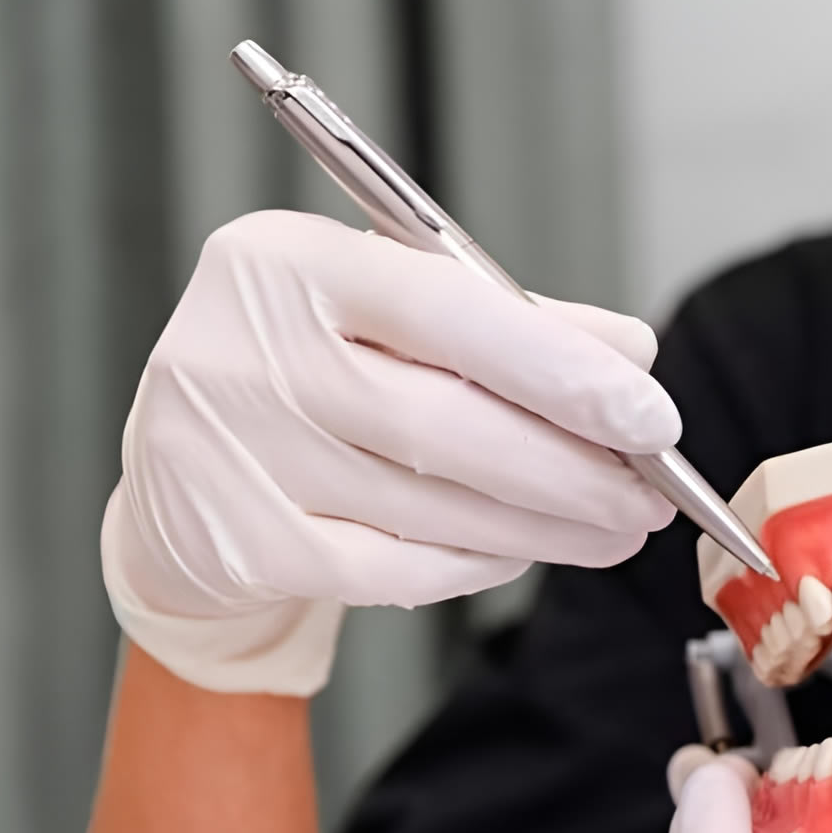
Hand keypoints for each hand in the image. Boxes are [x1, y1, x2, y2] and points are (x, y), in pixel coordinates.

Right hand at [103, 210, 681, 695]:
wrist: (179, 477)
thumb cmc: (310, 373)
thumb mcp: (394, 316)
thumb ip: (515, 326)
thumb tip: (634, 355)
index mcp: (289, 262)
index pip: (448, 311)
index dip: (564, 371)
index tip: (652, 419)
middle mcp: (245, 349)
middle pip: (448, 425)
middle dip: (574, 471)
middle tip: (651, 496)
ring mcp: (236, 452)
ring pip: (434, 507)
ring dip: (547, 527)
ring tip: (615, 529)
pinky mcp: (242, 544)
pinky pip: (397, 570)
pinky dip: (477, 565)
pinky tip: (522, 552)